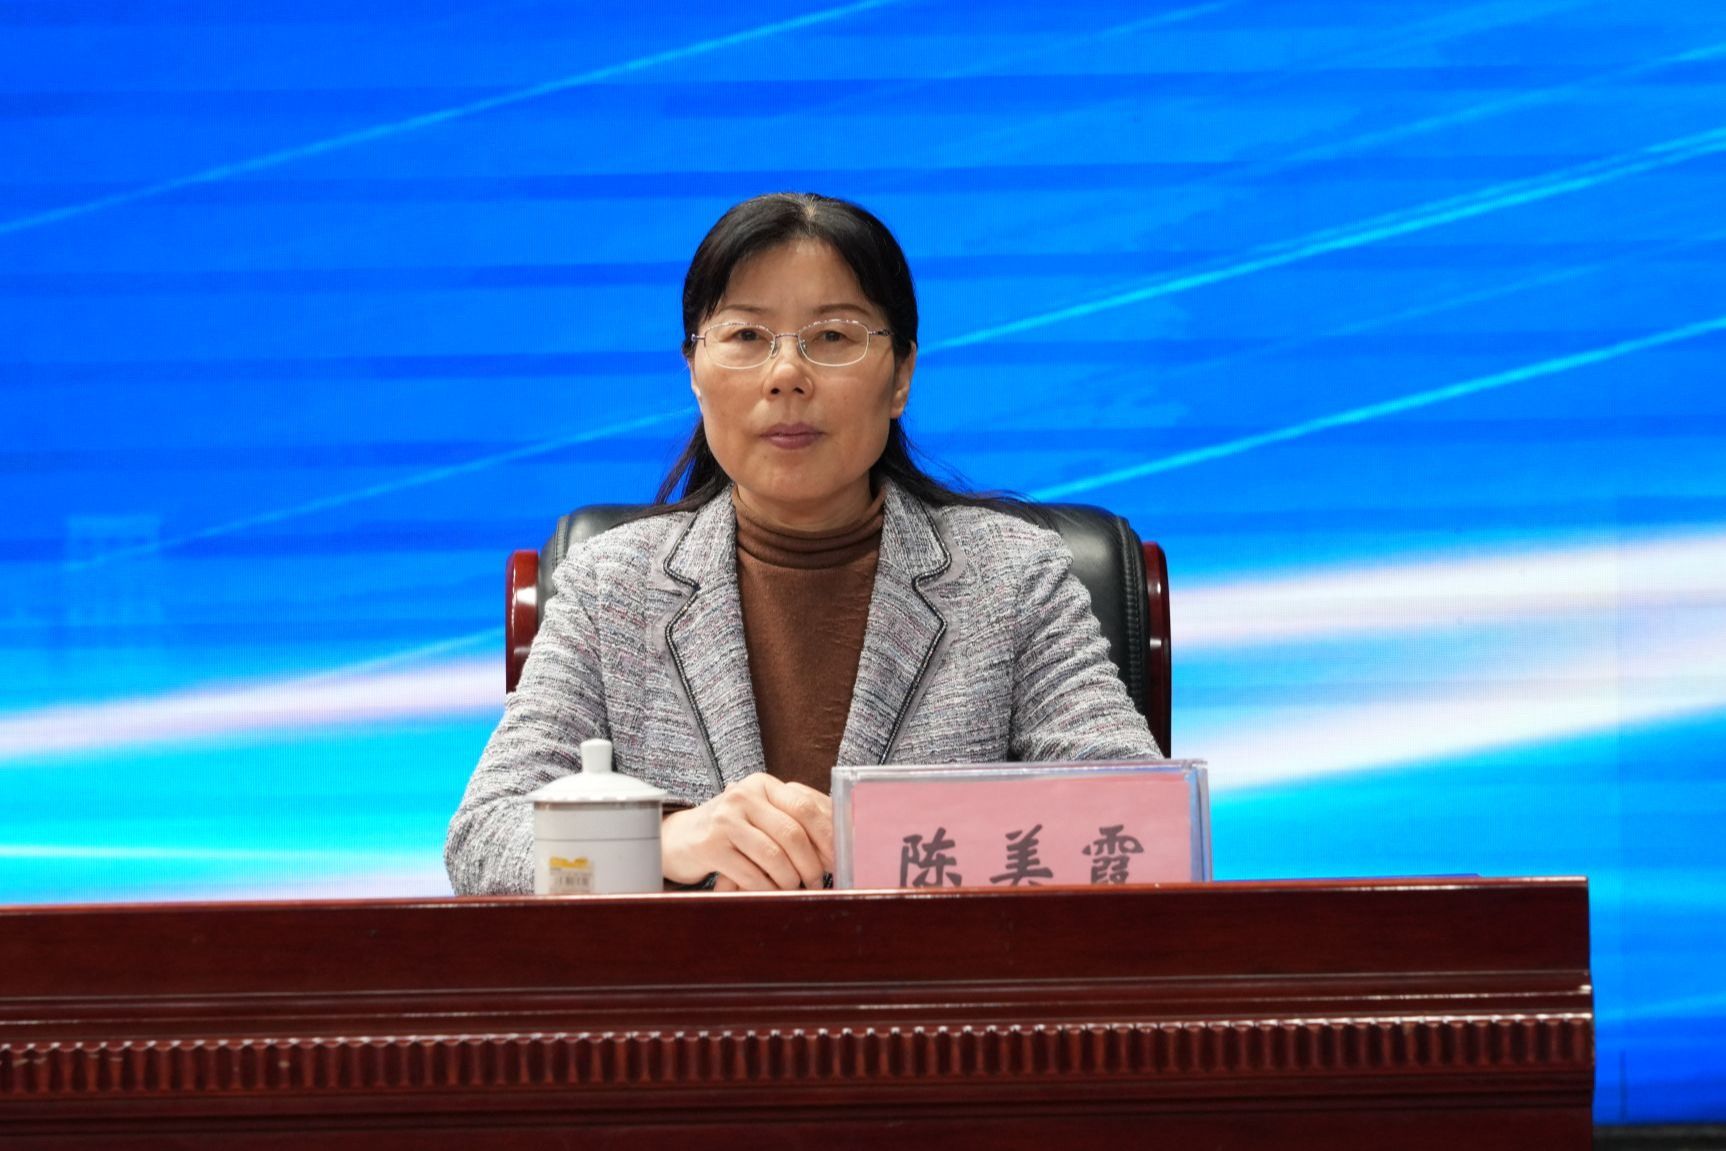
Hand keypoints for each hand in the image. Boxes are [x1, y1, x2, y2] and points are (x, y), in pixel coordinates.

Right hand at [662, 773, 833, 889]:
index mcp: (763, 785)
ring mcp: (725, 820)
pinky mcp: (710, 846)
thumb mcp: (761, 815)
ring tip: (794, 890)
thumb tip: (838, 844)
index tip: (839, 859)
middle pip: (792, 832)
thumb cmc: (732, 830)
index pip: (805, 806)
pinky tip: (771, 894)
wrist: (680, 838)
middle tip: (818, 882)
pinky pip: (751, 874)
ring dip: (790, 880)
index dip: (828, 836)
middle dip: (812, 864)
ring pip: (774, 856)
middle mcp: (744, 796)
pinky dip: (767, 889)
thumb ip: (794, 820)